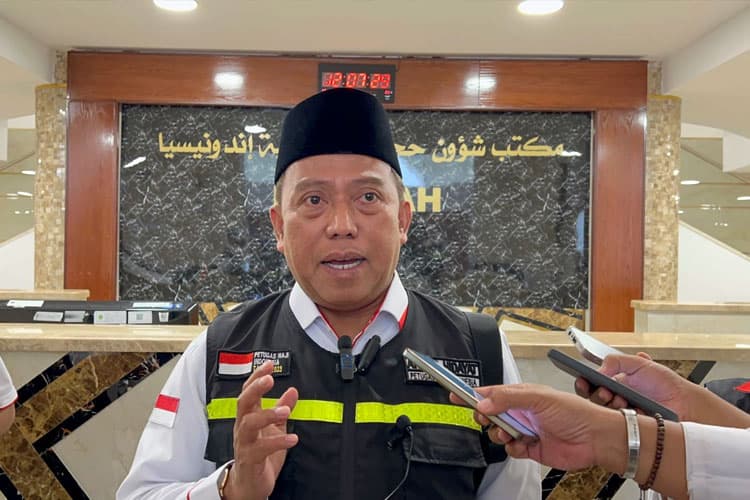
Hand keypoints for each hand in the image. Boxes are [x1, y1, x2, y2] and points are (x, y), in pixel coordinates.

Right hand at [223, 361, 298, 499]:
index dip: (256, 377)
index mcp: (248, 418)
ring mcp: (244, 443)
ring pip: (249, 424)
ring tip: (285, 411)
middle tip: (269, 380)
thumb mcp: (274, 429)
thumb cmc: (260, 454)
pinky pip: (261, 449)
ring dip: (267, 415)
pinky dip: (278, 442)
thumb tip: (292, 391)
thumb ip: (281, 409)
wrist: (250, 485)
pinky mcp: (250, 460)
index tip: (269, 365)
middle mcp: (243, 428)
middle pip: (243, 403)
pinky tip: (292, 439)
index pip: (248, 392)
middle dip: (255, 389)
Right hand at [451, 384, 617, 470]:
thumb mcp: (539, 398)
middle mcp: (522, 411)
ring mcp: (526, 430)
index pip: (491, 393)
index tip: (455, 394)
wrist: (595, 438)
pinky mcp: (531, 448)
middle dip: (485, 417)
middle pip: (491, 414)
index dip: (473, 394)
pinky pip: (511, 449)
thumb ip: (509, 399)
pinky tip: (523, 445)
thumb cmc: (575, 411)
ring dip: (499, 434)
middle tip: (486, 418)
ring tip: (509, 433)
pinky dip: (513, 449)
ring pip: (499, 433)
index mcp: (522, 394)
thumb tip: (484, 402)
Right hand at [574, 352, 691, 419]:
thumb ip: (616, 361)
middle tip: (604, 391)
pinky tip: (628, 409)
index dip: (585, 382)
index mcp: (615, 382)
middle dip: (595, 393)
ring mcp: (622, 413)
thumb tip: (599, 369)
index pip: (592, 383)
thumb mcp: (639, 363)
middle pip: (593, 398)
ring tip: (620, 399)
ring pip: (603, 410)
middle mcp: (616, 398)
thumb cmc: (665, 383)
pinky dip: (620, 415)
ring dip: (609, 404)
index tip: (583, 380)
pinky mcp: (629, 426)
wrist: (684, 402)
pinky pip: (616, 423)